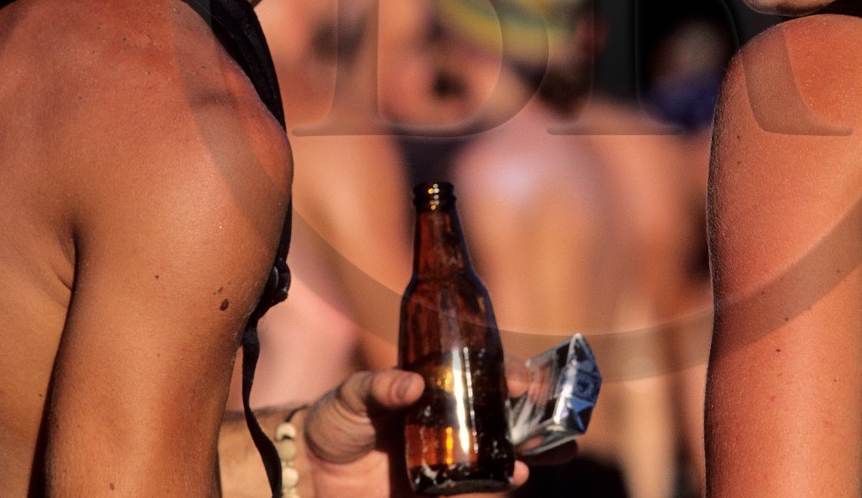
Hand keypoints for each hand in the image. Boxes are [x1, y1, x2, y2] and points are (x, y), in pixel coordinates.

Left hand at [303, 362, 572, 497]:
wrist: (304, 474)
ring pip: (496, 461)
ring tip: (526, 463)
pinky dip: (491, 490)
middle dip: (537, 425)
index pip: (483, 378)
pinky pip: (472, 493)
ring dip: (519, 461)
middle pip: (505, 423)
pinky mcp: (436, 495)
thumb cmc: (332, 422)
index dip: (510, 376)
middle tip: (557, 427)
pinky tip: (506, 483)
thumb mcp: (352, 395)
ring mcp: (445, 464)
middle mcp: (448, 427)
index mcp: (436, 392)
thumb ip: (380, 386)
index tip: (521, 379)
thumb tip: (413, 385)